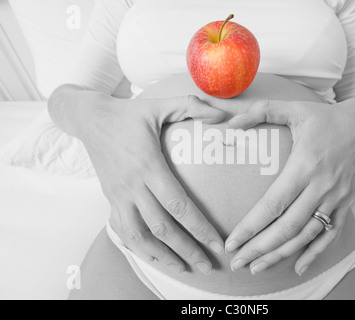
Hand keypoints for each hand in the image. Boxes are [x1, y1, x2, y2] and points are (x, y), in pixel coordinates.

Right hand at [78, 94, 226, 274]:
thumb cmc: (128, 114)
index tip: (217, 244)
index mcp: (148, 165)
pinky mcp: (110, 199)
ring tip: (185, 268)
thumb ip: (192, 107)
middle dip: (186, 250)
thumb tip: (223, 115)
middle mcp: (132, 186)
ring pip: (139, 237)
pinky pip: (124, 232)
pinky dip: (140, 249)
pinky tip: (156, 257)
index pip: (178, 205)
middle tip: (207, 267)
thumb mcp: (160, 105)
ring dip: (162, 256)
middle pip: (162, 228)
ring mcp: (118, 196)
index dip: (199, 228)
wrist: (90, 119)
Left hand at [224, 98, 354, 274]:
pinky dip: (314, 252)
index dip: (250, 226)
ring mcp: (336, 198)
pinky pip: (330, 234)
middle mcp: (321, 186)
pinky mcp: (346, 204)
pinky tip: (297, 267)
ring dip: (281, 254)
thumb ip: (260, 112)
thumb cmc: (324, 118)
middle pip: (287, 227)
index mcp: (304, 165)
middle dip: (259, 248)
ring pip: (306, 235)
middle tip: (237, 262)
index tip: (232, 241)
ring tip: (257, 267)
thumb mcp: (293, 109)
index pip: (273, 204)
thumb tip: (228, 124)